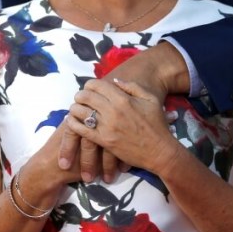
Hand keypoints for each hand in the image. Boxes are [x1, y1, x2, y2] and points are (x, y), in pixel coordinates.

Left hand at [65, 78, 180, 176]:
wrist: (160, 151)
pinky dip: (73, 123)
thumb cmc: (157, 124)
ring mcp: (107, 127)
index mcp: (123, 99)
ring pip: (80, 112)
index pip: (97, 85)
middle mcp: (113, 111)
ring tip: (76, 109)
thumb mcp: (150, 99)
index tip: (89, 88)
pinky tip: (72, 121)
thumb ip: (132, 86)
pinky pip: (81, 130)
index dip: (89, 85)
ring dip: (75, 108)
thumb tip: (114, 80)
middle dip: (80, 95)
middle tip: (80, 98)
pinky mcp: (104, 141)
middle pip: (85, 96)